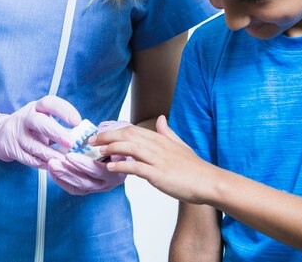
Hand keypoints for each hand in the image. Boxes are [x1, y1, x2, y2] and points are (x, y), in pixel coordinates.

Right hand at [0, 95, 81, 168]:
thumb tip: (84, 137)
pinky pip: (28, 158)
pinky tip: (52, 166)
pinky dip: (41, 163)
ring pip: (33, 145)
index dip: (64, 110)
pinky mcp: (11, 149)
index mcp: (36, 107)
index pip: (49, 103)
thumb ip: (60, 125)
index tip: (77, 121)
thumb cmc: (31, 126)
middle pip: (39, 123)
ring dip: (50, 154)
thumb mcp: (43, 118)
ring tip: (65, 160)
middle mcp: (25, 118)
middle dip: (56, 132)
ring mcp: (16, 134)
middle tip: (71, 142)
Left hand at [48, 120, 132, 194]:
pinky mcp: (89, 188)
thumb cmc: (121, 140)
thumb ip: (110, 135)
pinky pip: (74, 189)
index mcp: (118, 170)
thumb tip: (98, 132)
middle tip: (55, 161)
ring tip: (51, 164)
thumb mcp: (120, 133)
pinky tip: (53, 171)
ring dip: (63, 176)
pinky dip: (62, 181)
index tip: (70, 155)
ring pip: (78, 186)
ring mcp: (98, 186)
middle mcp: (108, 182)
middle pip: (86, 181)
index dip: (84, 164)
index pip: (99, 170)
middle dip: (68, 171)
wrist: (125, 148)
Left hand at [91, 115, 214, 203]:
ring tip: (98, 152)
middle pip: (128, 135)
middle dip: (107, 136)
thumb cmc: (194, 167)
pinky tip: (111, 167)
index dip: (114, 131)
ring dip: (111, 148)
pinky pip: (136, 167)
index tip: (101, 135)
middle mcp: (157, 146)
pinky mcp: (158, 174)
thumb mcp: (180, 145)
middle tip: (92, 141)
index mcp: (160, 139)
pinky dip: (121, 165)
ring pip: (130, 148)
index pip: (132, 129)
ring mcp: (157, 160)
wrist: (208, 182)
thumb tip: (160, 119)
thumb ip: (167, 132)